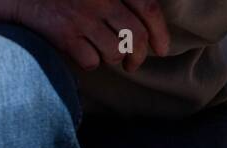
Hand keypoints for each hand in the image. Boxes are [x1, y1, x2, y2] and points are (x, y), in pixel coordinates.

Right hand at [0, 0, 170, 71]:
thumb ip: (117, 2)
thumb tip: (150, 34)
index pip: (148, 8)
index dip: (160, 33)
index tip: (162, 49)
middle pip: (135, 38)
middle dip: (138, 57)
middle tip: (133, 63)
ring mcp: (81, 16)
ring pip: (115, 52)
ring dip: (112, 59)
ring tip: (104, 54)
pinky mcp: (64, 33)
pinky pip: (92, 61)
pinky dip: (89, 62)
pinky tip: (79, 52)